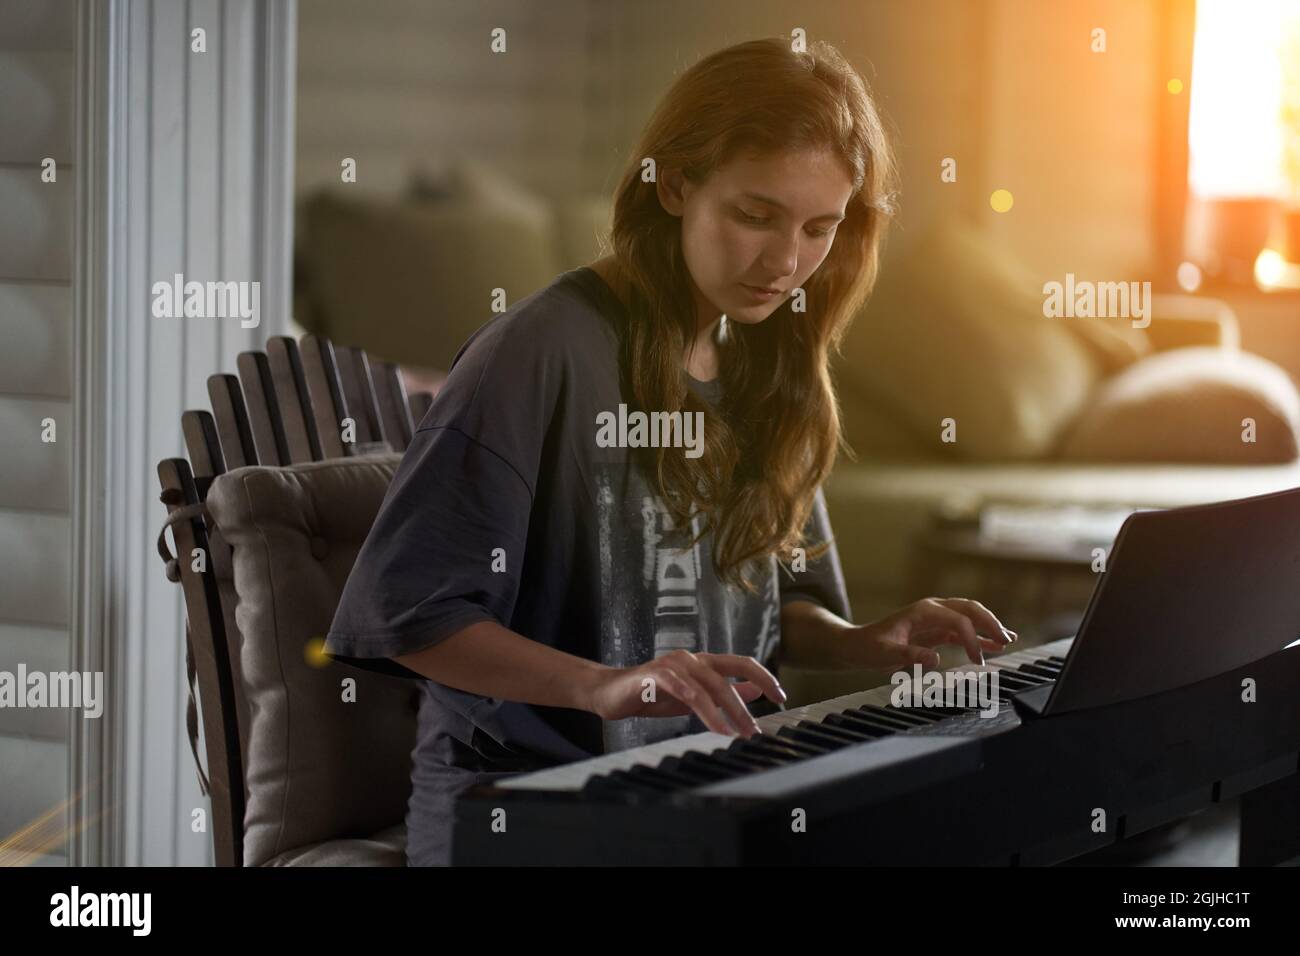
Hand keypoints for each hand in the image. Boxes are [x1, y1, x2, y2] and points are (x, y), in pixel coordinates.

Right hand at [582, 651, 786, 738]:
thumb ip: (724, 692)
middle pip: (728, 676)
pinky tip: (714, 725)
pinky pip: (686, 691)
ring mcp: (674, 664)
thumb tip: (756, 690)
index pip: (741, 662)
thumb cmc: (652, 694)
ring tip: (737, 734)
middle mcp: (692, 659)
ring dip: (727, 711)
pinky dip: (703, 709)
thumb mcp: (695, 696)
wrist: (611, 693)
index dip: (764, 676)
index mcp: (703, 662)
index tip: (782, 695)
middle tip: (756, 730)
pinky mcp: (657, 675)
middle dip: (746, 705)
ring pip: (709, 685)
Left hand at [850, 597, 1017, 668]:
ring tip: (1009, 640)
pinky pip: (963, 632)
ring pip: (970, 617)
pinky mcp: (936, 631)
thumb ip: (908, 656)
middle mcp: (932, 610)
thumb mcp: (884, 654)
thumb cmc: (868, 647)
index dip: (971, 639)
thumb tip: (935, 659)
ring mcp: (936, 619)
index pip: (957, 620)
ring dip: (989, 627)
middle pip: (969, 610)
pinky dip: (979, 638)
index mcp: (922, 611)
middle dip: (990, 623)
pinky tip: (995, 646)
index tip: (976, 661)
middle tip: (1006, 640)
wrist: (856, 646)